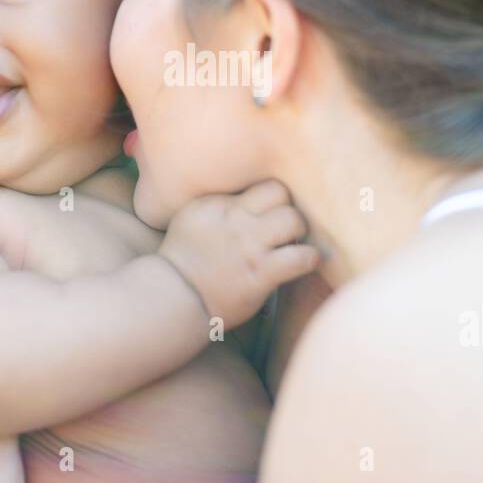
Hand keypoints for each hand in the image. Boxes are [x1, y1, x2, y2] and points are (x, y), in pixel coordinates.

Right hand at [158, 180, 318, 328]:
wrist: (173, 298)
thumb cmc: (183, 261)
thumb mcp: (191, 217)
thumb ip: (218, 203)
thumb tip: (248, 196)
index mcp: (216, 203)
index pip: (260, 184)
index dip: (271, 197)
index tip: (271, 210)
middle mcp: (234, 220)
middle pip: (280, 193)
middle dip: (288, 208)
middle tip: (286, 226)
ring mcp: (248, 247)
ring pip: (293, 220)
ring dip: (299, 232)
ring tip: (294, 243)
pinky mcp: (260, 274)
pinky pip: (300, 258)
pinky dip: (309, 259)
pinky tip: (306, 262)